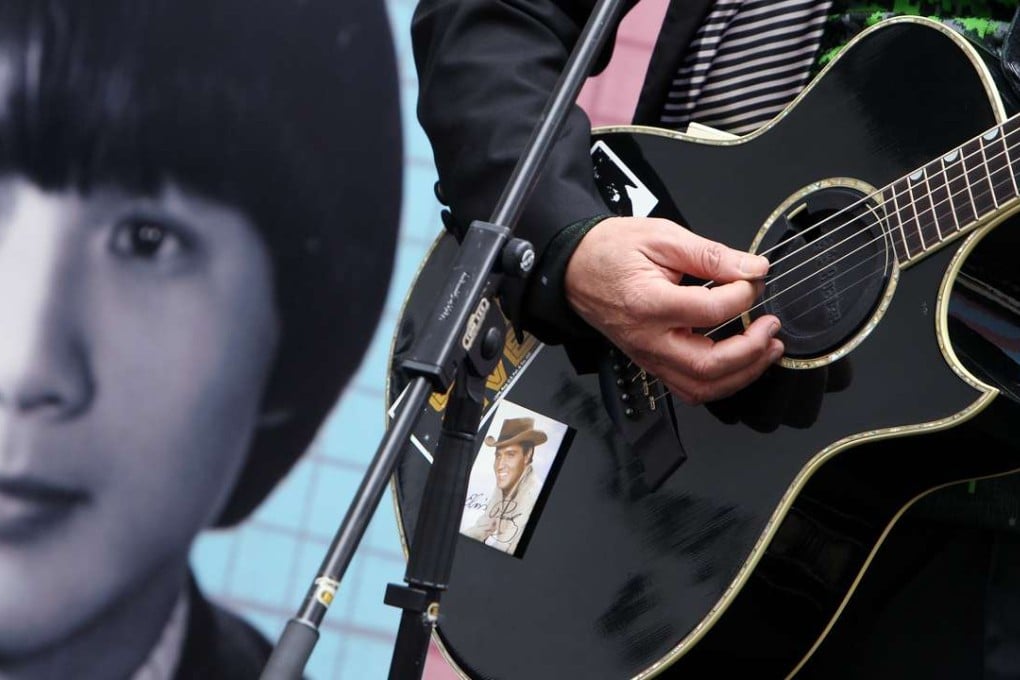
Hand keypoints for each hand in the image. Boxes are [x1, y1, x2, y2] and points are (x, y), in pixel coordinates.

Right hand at [564, 216, 782, 404]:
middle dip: (751, 350)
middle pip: (708, 365)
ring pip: (701, 386)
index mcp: (648, 303)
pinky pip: (688, 387)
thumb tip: (753, 269)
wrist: (573, 268)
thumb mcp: (662, 237)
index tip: (751, 279)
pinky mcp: (649, 362)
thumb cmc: (609, 250)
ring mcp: (647, 356)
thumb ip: (711, 255)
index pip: (711, 310)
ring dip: (742, 374)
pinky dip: (720, 382)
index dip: (742, 294)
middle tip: (771, 327)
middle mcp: (647, 338)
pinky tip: (739, 362)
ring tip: (766, 349)